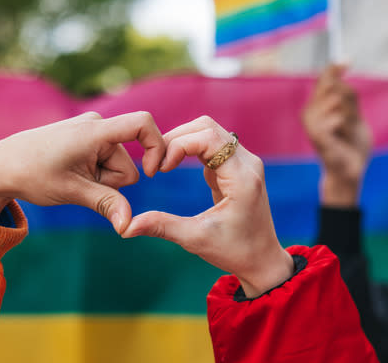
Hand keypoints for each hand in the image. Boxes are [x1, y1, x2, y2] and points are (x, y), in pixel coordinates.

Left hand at [0, 111, 165, 232]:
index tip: (152, 173)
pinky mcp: (86, 138)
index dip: (157, 147)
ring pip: (116, 166)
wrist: (1, 165)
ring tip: (71, 178)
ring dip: (100, 180)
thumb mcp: (71, 192)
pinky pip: (105, 161)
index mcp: (95, 131)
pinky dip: (94, 174)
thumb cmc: (32, 175)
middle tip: (78, 184)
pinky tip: (71, 175)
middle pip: (128, 163)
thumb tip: (128, 227)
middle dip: (110, 182)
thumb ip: (106, 204)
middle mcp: (96, 124)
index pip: (142, 124)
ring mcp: (91, 130)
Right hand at [122, 116, 293, 297]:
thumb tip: (125, 228)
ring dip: (182, 141)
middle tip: (156, 164)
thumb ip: (161, 227)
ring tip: (163, 164)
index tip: (161, 170)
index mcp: (242, 177)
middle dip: (176, 139)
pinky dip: (189, 149)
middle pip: (207, 127)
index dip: (178, 145)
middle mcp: (247, 163)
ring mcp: (244, 162)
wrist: (261, 260)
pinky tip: (173, 167)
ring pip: (209, 132)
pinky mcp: (237, 166)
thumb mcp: (195, 239)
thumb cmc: (233, 251)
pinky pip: (211, 144)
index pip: (208, 138)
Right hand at [302, 65, 370, 206]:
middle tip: (352, 119)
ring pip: (338, 100)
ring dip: (350, 116)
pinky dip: (346, 126)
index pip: (323, 79)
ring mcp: (311, 122)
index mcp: (317, 106)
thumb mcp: (354, 115)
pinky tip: (342, 137)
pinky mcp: (315, 134)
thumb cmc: (352, 145)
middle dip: (349, 100)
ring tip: (347, 132)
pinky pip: (338, 117)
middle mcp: (309, 111)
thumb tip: (342, 67)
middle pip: (332, 86)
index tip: (348, 60)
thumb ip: (348, 96)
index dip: (334, 68)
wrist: (351, 170)